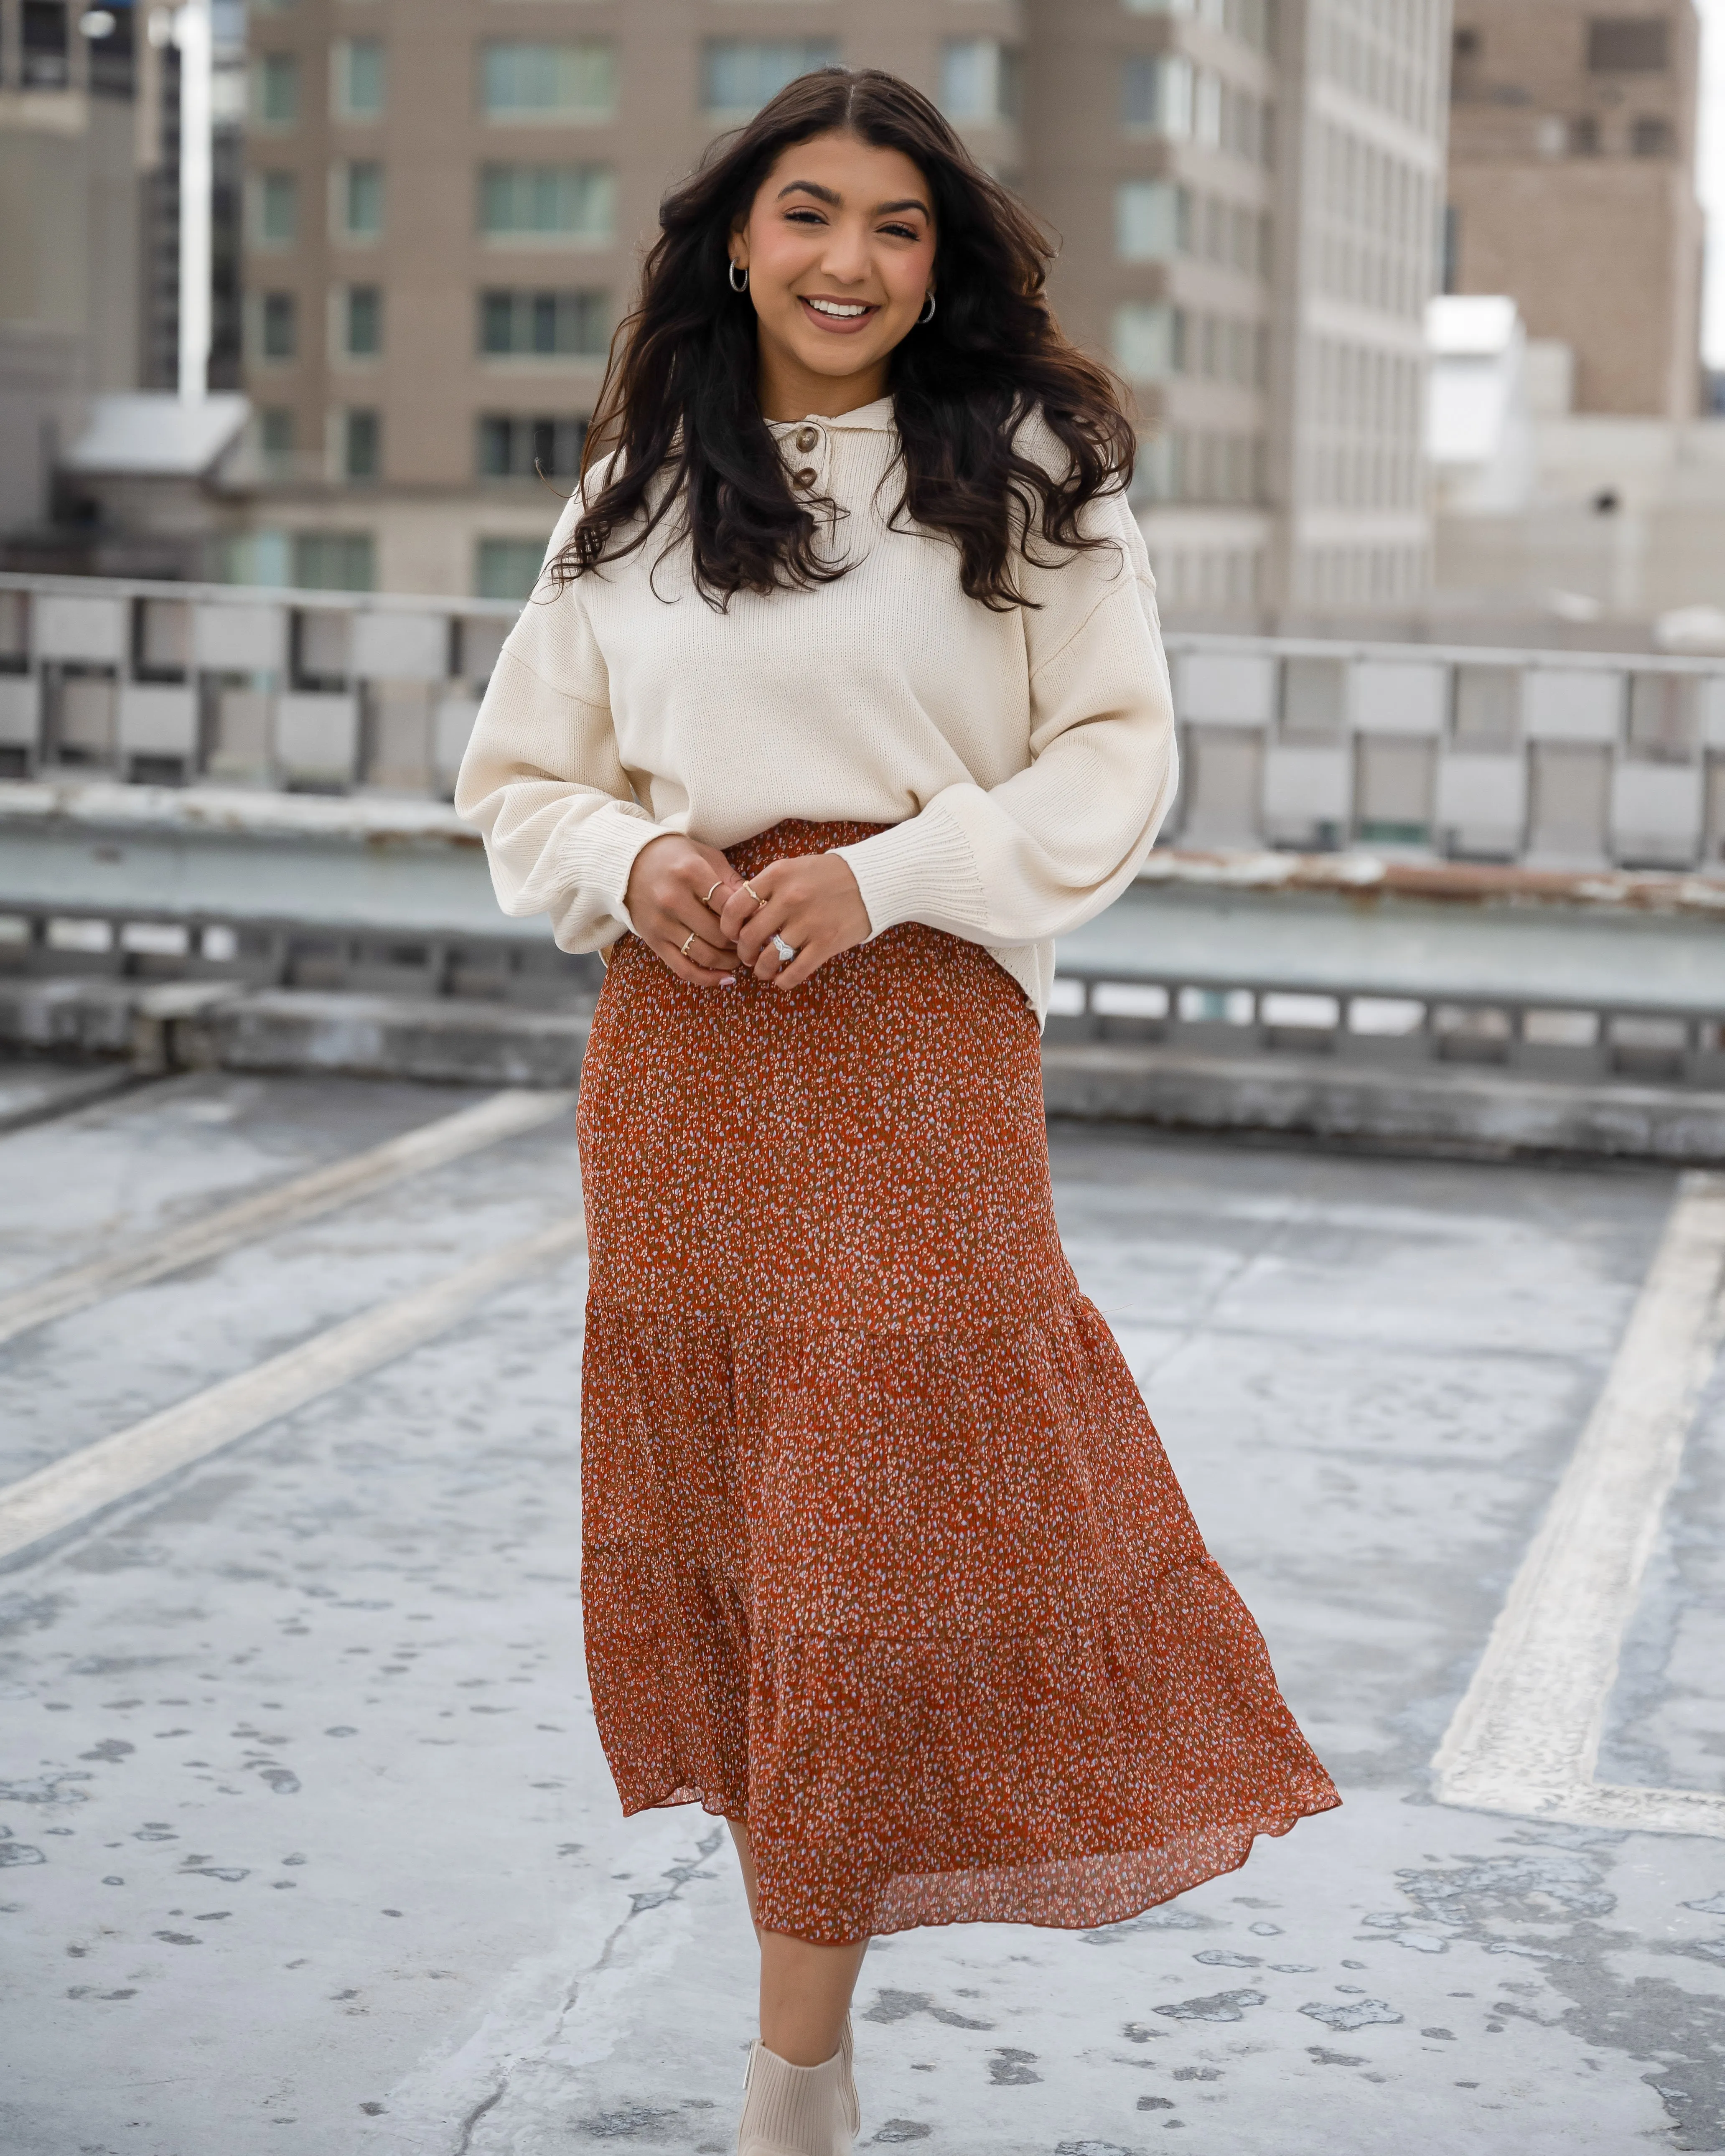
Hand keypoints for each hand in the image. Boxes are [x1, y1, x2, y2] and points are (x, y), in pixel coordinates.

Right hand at [624, 834, 746, 985]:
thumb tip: (759, 907)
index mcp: (690, 872)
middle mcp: (673, 898)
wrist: (628, 863)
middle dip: (741, 943)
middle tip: (752, 942)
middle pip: (719, 934)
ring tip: (740, 957)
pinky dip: (707, 978)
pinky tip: (725, 978)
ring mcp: (661, 922)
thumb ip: (731, 880)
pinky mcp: (652, 940)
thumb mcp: (705, 856)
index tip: (758, 921)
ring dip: (729, 962)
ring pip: (704, 955)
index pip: (730, 905)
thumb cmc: (674, 857)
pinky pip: (683, 968)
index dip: (749, 917)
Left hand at [718, 851, 871, 991]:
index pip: (736, 905)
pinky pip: (796, 971)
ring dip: (761, 970)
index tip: (731, 935)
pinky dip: (783, 981)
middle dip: (744, 952)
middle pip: (750, 936)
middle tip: (747, 956)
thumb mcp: (793, 869)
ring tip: (763, 970)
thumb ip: (768, 888)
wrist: (872, 880)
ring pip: (770, 958)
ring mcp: (809, 922)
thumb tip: (742, 917)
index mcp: (778, 875)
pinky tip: (781, 980)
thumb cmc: (828, 875)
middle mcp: (790, 898)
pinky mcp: (827, 943)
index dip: (728, 926)